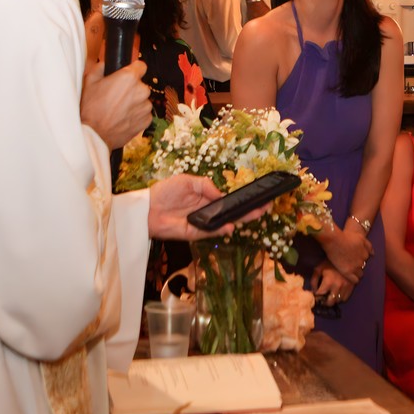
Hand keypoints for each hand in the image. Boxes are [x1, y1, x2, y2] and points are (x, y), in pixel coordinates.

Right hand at [80, 59, 150, 148]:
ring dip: (134, 103)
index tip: (128, 74)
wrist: (94, 135)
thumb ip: (100, 68)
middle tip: (116, 97)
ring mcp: (146, 106)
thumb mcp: (89, 82)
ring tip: (118, 110)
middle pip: (140, 85)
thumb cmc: (90, 108)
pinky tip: (122, 118)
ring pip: (142, 100)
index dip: (134, 69)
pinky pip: (143, 113)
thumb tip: (105, 64)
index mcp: (129, 78)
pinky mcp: (146, 120)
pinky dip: (136, 115)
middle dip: (131, 89)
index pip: (141, 66)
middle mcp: (141, 90)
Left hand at [146, 174, 268, 239]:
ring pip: (226, 222)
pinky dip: (221, 229)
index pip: (229, 201)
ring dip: (241, 219)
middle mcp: (208, 212)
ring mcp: (203, 223)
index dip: (242, 200)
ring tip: (257, 214)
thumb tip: (222, 195)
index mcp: (207, 199)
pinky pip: (211, 231)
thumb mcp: (188, 181)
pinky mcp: (195, 232)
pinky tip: (232, 225)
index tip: (258, 197)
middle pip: (232, 212)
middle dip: (249, 210)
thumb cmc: (165, 192)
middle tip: (266, 207)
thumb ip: (207, 186)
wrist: (147, 208)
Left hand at [311, 261, 354, 305]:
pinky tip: (337, 292)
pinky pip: (346, 297)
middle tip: (323, 298)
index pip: (320, 295)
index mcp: (329, 281)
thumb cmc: (329, 262)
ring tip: (330, 295)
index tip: (315, 296)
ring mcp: (346, 286)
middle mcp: (338, 286)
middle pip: (330, 302)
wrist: (344, 255)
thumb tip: (314, 292)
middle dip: (325, 302)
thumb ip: (314, 281)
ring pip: (338, 301)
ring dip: (333, 299)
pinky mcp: (352, 286)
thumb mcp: (318, 269)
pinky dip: (340, 297)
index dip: (316, 297)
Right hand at [319, 224, 373, 282]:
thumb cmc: (345, 236)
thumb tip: (373, 254)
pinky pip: (355, 280)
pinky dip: (352, 279)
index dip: (360, 259)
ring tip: (349, 272)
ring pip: (360, 274)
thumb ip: (368, 245)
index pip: (366, 260)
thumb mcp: (360, 237)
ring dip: (356, 273)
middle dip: (358, 266)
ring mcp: (356, 267)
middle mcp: (363, 261)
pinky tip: (348, 277)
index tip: (355, 259)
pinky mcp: (348, 272)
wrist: (334, 240)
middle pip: (363, 267)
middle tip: (350, 264)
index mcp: (366, 253)